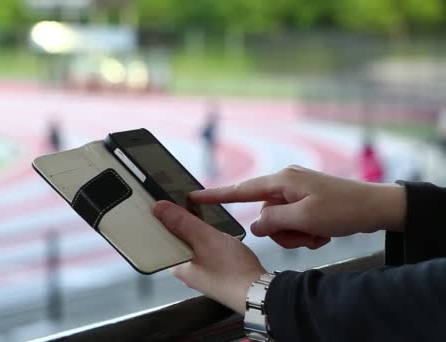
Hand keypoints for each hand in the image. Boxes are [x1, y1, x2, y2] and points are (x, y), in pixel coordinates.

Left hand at [153, 200, 265, 313]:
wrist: (258, 292)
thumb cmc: (233, 270)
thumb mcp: (205, 239)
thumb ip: (182, 222)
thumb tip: (158, 208)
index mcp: (176, 265)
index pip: (159, 237)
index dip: (161, 217)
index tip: (166, 201)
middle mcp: (185, 269)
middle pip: (175, 238)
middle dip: (180, 220)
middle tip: (185, 203)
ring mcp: (199, 270)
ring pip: (190, 242)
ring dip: (194, 227)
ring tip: (199, 213)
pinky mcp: (213, 269)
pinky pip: (203, 247)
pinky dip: (205, 236)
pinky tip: (212, 230)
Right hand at [190, 165, 405, 249]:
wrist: (377, 208)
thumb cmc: (344, 209)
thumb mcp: (304, 219)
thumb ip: (272, 221)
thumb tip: (255, 225)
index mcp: (282, 180)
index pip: (240, 190)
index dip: (215, 195)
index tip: (193, 197)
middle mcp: (285, 183)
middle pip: (264, 215)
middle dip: (282, 232)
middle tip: (307, 235)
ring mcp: (296, 192)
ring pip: (278, 222)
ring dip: (296, 235)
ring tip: (318, 235)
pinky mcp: (305, 201)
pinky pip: (292, 222)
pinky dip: (304, 232)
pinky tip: (322, 233)